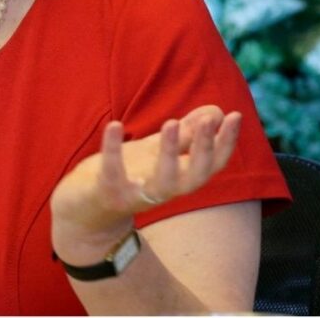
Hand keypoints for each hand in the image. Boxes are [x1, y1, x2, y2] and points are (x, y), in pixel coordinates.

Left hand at [50, 105, 240, 261]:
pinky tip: (114, 125)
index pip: (212, 165)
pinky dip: (113, 149)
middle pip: (195, 177)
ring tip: (170, 122)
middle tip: (209, 121)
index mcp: (178, 178)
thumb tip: (216, 111)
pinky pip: (112, 173)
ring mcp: (136, 196)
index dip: (226, 143)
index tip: (235, 116)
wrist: (84, 207)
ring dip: (169, 153)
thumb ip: (186, 134)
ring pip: (162, 182)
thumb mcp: (157, 151)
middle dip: (204, 149)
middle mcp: (163, 191)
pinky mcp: (107, 194)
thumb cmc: (127, 175)